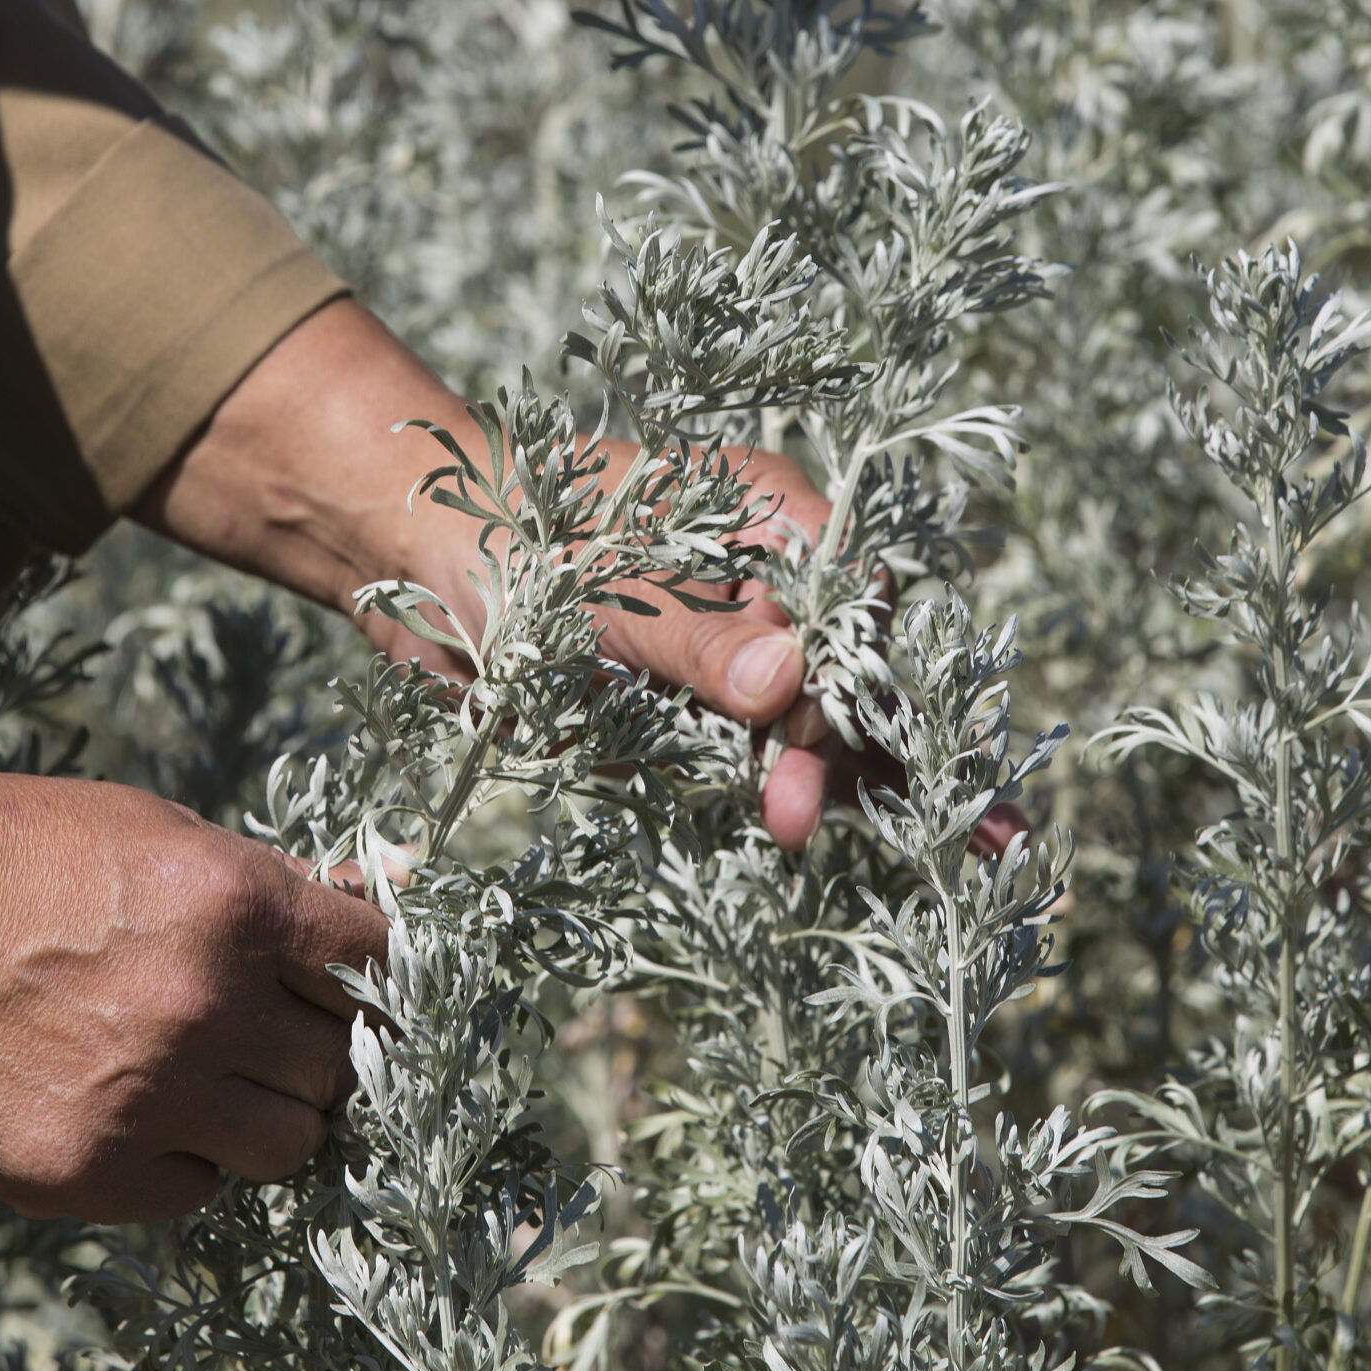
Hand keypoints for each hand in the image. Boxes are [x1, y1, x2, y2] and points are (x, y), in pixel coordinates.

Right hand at [0, 772, 388, 1220]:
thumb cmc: (11, 854)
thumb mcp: (151, 828)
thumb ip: (264, 881)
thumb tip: (371, 894)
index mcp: (234, 905)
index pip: (376, 959)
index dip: (372, 975)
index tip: (354, 985)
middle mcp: (206, 1004)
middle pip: (339, 1062)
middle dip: (315, 1046)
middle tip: (269, 1033)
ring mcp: (148, 1095)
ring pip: (289, 1142)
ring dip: (266, 1114)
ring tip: (213, 1081)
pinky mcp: (85, 1169)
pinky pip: (198, 1189)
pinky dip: (186, 1159)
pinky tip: (140, 1113)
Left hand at [142, 300, 1028, 854]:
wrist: (412, 561)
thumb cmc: (507, 538)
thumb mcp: (596, 587)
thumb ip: (691, 637)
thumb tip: (786, 680)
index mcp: (768, 517)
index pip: (851, 600)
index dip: (852, 675)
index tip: (813, 739)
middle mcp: (770, 583)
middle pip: (851, 673)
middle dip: (858, 750)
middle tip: (833, 823)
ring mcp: (739, 650)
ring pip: (824, 723)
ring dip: (858, 786)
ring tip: (958, 852)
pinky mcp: (701, 709)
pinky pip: (765, 756)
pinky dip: (806, 793)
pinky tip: (879, 839)